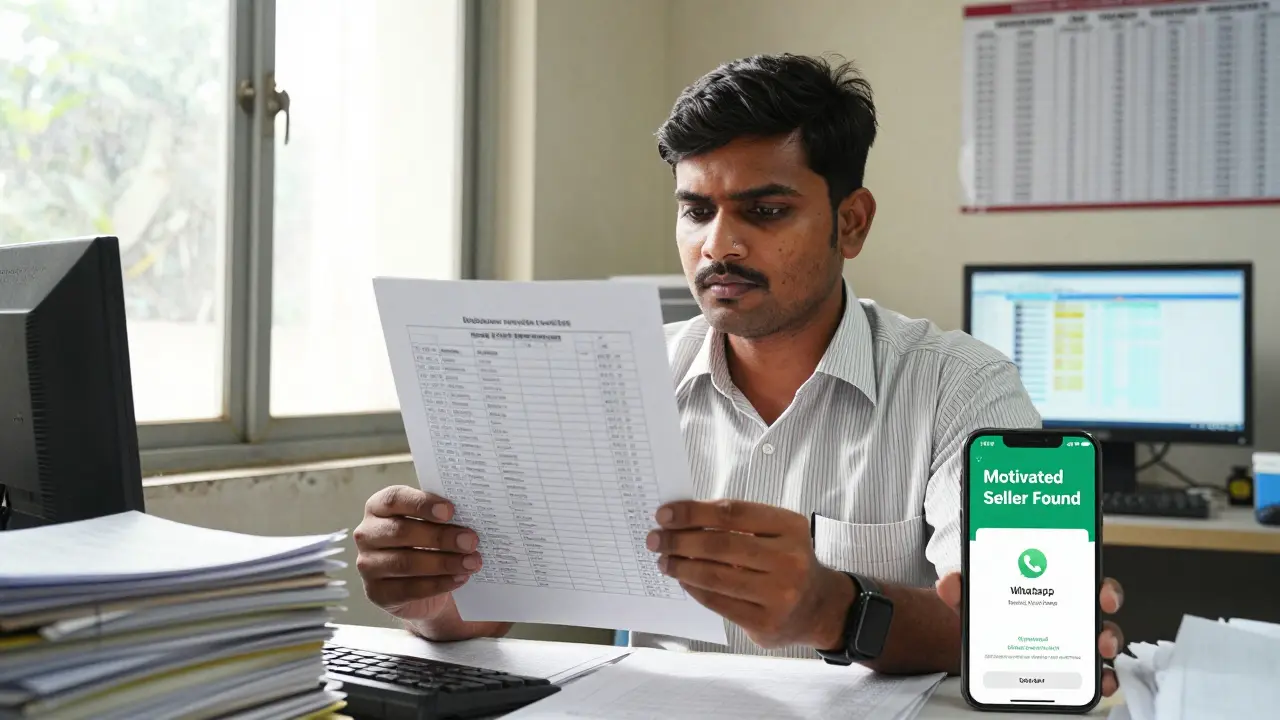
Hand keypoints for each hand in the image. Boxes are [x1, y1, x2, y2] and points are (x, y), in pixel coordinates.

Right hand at [353, 486, 482, 622]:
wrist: (421, 584)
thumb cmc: (427, 543)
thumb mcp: (431, 524)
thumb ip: (442, 517)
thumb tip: (470, 516)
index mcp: (378, 507)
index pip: (394, 499)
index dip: (422, 504)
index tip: (450, 511)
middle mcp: (367, 534)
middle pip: (401, 532)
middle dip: (440, 536)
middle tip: (471, 541)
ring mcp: (368, 565)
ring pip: (405, 562)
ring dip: (443, 563)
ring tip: (471, 562)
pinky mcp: (377, 593)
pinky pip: (409, 589)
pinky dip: (438, 584)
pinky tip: (459, 578)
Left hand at [648, 499, 852, 649]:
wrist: (819, 607)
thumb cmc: (788, 561)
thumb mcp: (776, 532)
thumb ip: (737, 524)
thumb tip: (683, 521)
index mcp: (790, 527)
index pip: (732, 513)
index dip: (693, 512)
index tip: (665, 514)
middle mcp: (789, 560)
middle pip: (720, 545)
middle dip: (680, 540)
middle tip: (656, 539)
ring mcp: (779, 594)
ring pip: (715, 576)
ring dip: (681, 567)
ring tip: (664, 561)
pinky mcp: (765, 622)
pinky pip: (718, 602)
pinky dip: (695, 589)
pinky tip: (683, 580)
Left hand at [936, 573, 1124, 696]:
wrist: (979, 639)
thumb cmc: (988, 609)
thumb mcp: (974, 596)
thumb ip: (961, 588)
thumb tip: (948, 584)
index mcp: (1048, 583)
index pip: (1082, 574)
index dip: (1097, 579)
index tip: (1099, 589)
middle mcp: (1068, 608)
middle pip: (1099, 602)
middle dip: (1108, 603)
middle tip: (1102, 608)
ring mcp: (1074, 636)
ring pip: (1102, 635)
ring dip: (1109, 641)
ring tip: (1102, 651)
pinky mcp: (1071, 664)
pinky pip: (1095, 671)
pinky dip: (1102, 677)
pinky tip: (1101, 681)